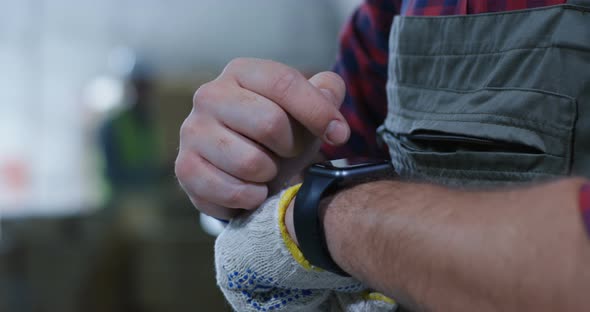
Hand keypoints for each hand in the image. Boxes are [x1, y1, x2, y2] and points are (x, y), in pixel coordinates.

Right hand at [175, 58, 348, 218]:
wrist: (241, 167)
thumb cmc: (278, 133)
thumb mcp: (304, 110)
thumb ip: (325, 92)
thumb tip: (330, 91)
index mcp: (241, 72)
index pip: (284, 83)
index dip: (318, 112)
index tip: (339, 135)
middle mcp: (210, 95)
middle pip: (270, 123)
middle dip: (291, 147)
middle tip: (289, 154)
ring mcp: (192, 131)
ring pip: (251, 163)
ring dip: (270, 175)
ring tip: (268, 171)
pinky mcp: (185, 167)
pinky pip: (232, 192)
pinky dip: (251, 198)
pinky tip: (252, 190)